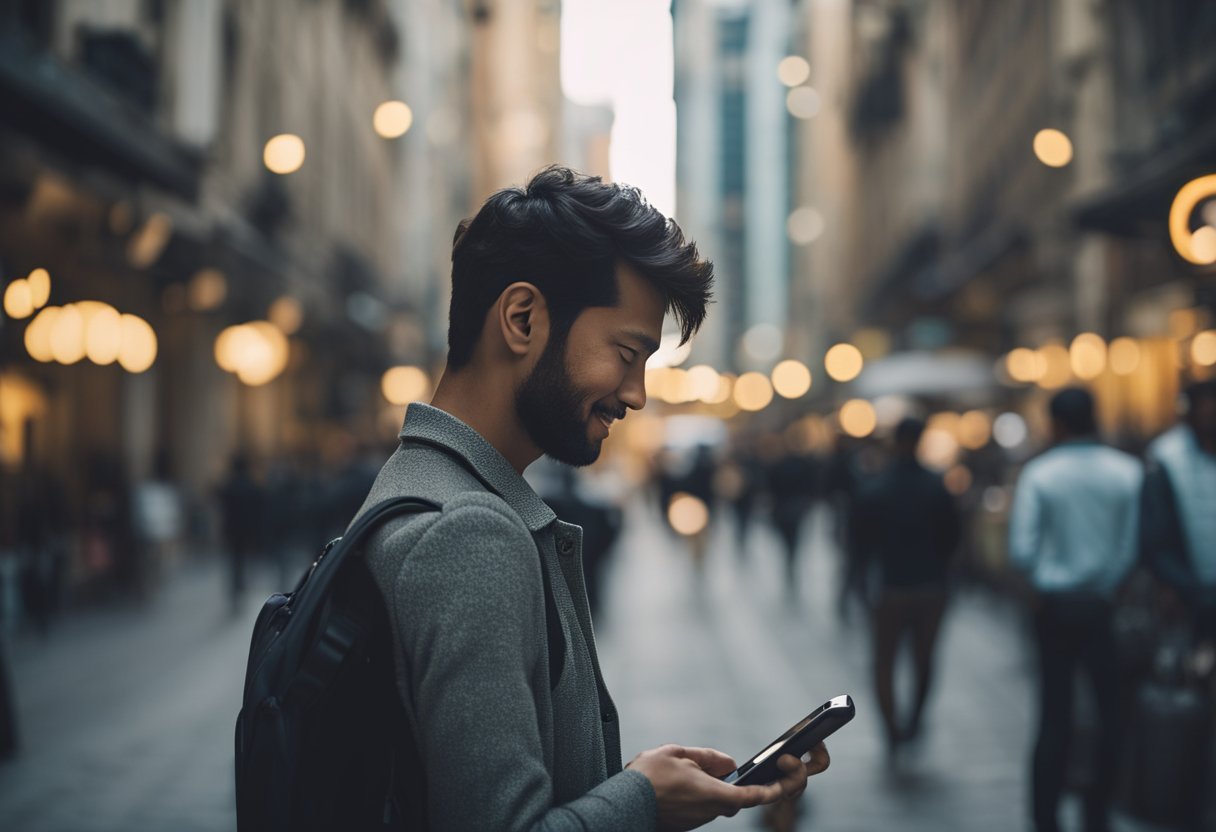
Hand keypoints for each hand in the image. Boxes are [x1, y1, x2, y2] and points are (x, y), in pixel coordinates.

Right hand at [626, 743, 827, 831]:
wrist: (622, 804)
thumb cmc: (648, 778)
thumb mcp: (679, 753)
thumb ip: (708, 757)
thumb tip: (729, 763)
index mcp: (716, 794)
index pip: (756, 796)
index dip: (777, 788)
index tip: (788, 779)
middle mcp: (711, 811)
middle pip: (736, 797)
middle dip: (739, 784)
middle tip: (730, 768)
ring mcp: (698, 819)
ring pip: (717, 800)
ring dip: (715, 786)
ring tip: (690, 768)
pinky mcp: (686, 823)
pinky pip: (702, 805)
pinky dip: (701, 792)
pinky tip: (682, 780)